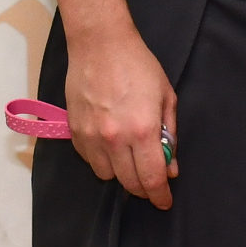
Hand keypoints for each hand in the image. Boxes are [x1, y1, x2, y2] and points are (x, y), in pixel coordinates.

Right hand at [63, 17, 178, 209]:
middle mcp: (115, 139)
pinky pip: (89, 160)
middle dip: (143, 188)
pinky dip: (102, 160)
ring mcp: (92, 137)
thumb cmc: (139, 66)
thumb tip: (170, 167)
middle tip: (151, 182)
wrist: (100, 44)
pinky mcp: (75, 132)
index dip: (160, 196)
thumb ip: (169, 135)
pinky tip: (111, 146)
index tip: (164, 202)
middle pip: (129, 183)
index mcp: (143, 130)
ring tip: (130, 157)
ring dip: (121, 173)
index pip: (151, 179)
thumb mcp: (166, 97)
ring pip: (107, 175)